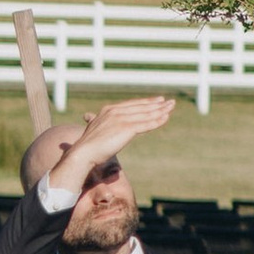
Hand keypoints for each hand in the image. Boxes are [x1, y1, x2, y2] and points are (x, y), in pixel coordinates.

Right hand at [53, 92, 175, 185]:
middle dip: (157, 105)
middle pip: (141, 107)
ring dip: (160, 111)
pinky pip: (145, 124)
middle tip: (170, 102)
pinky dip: (157, 121)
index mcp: (109, 110)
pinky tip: (166, 118)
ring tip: (171, 108)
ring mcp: (121, 119)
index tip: (158, 100)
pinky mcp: (126, 128)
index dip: (146, 102)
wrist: (83, 153)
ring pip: (145, 114)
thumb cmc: (87, 145)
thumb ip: (95, 121)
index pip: (132, 104)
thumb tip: (87, 116)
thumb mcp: (94, 129)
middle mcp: (115, 111)